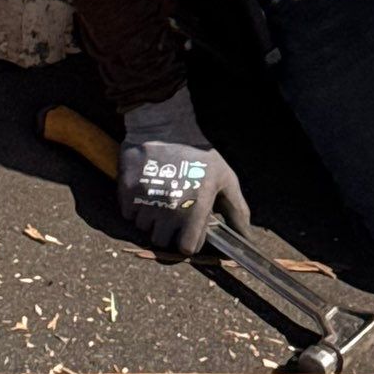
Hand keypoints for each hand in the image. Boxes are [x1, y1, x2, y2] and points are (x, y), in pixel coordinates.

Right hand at [119, 86, 250, 253]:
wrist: (163, 125)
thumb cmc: (198, 153)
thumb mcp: (225, 177)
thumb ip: (237, 209)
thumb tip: (246, 238)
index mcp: (197, 206)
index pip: (187, 248)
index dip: (188, 240)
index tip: (188, 229)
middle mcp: (171, 207)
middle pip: (162, 241)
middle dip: (167, 230)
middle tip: (172, 209)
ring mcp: (147, 200)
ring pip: (144, 228)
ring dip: (150, 218)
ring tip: (159, 195)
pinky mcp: (126, 192)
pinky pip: (128, 214)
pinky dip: (134, 206)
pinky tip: (145, 188)